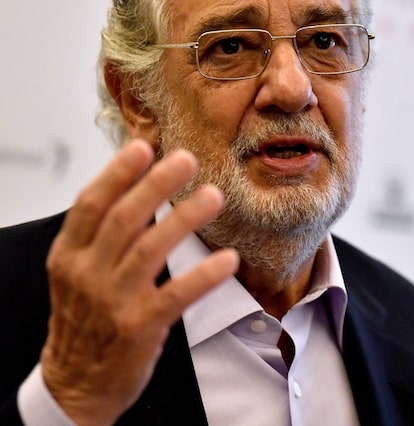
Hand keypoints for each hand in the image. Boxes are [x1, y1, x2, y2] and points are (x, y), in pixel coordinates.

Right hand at [41, 140, 238, 425]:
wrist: (76, 382)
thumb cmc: (83, 319)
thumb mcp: (76, 272)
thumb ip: (100, 234)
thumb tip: (136, 186)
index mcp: (70, 255)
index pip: (90, 204)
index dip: (116, 173)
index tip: (143, 147)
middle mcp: (88, 274)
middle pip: (124, 218)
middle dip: (156, 184)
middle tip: (186, 160)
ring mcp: (113, 302)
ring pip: (150, 250)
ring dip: (184, 219)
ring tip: (213, 196)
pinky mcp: (140, 327)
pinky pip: (176, 295)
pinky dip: (203, 275)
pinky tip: (227, 259)